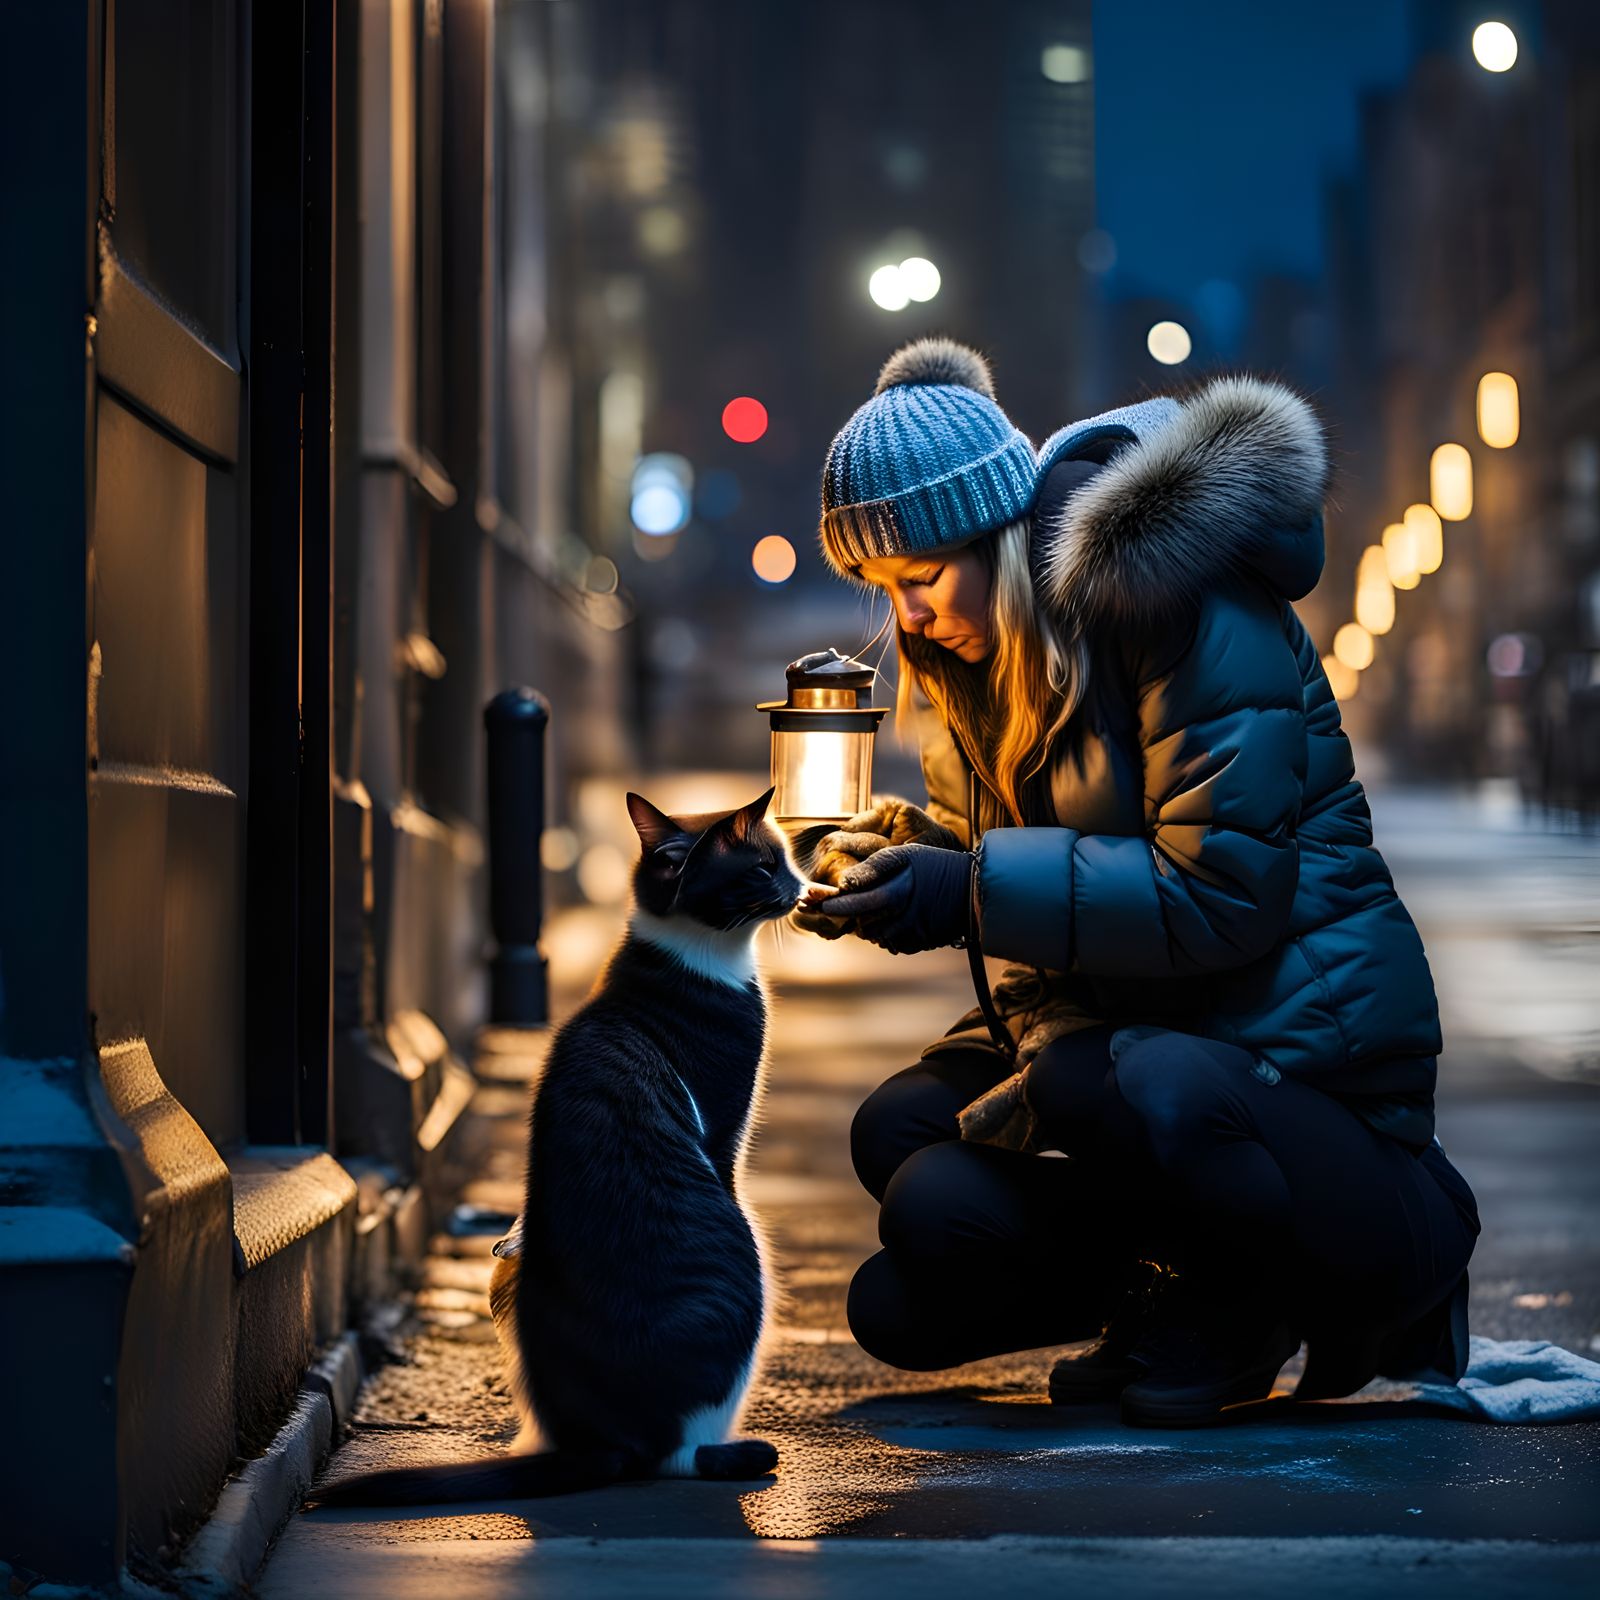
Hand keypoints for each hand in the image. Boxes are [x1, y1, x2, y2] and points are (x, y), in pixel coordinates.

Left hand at [817, 843, 972, 954]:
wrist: (975, 890)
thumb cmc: (937, 866)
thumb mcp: (907, 855)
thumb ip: (875, 866)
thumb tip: (846, 882)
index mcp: (897, 894)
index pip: (856, 904)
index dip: (834, 905)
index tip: (818, 903)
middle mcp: (902, 919)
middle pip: (863, 925)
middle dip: (850, 917)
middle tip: (835, 907)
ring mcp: (912, 935)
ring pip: (876, 936)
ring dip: (869, 925)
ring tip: (874, 909)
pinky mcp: (920, 944)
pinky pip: (893, 944)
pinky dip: (888, 934)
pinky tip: (894, 919)